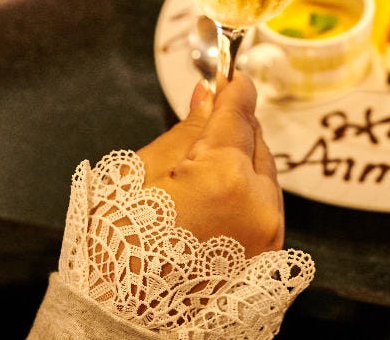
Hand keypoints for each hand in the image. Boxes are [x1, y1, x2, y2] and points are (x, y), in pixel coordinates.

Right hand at [137, 73, 283, 255]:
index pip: (238, 114)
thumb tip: (208, 95)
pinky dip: (245, 193)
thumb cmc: (119, 245)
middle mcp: (259, 203)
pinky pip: (264, 206)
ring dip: (242, 162)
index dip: (233, 89)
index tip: (231, 75)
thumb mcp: (143, 174)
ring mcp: (269, 233)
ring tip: (203, 170)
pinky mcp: (269, 256)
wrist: (124, 318)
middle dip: (235, 129)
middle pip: (257, 143)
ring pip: (264, 175)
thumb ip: (187, 130)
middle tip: (208, 121)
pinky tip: (214, 200)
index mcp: (225, 176)